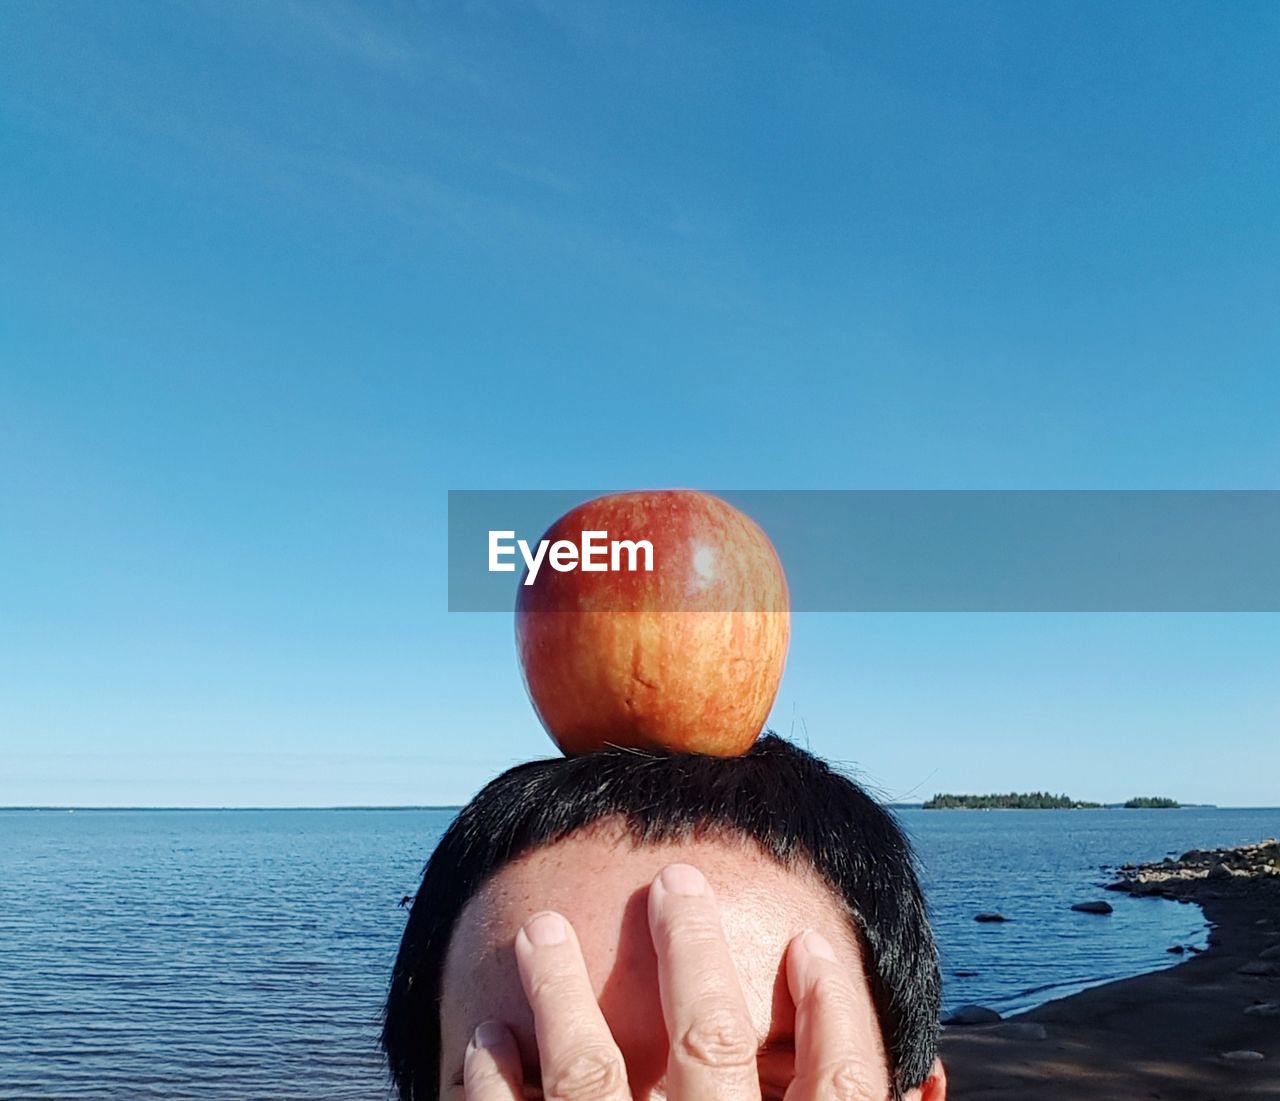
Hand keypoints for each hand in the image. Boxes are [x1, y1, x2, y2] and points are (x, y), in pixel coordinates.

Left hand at [461, 862, 881, 1100]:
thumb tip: (932, 1080)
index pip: (842, 1083)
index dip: (834, 1006)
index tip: (807, 943)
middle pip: (711, 1047)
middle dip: (692, 951)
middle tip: (672, 880)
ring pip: (591, 1080)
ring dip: (560, 994)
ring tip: (539, 932)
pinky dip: (492, 1084)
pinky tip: (485, 1041)